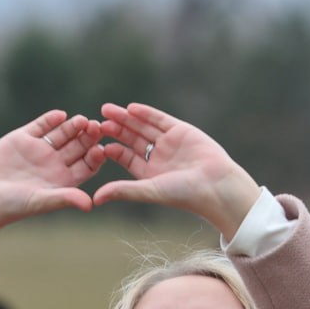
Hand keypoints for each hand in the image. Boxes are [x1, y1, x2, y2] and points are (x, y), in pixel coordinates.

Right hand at [0, 110, 104, 263]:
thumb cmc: (12, 206)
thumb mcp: (41, 201)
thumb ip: (65, 198)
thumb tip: (90, 205)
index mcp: (64, 180)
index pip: (87, 165)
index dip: (95, 157)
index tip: (102, 149)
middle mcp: (55, 163)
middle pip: (78, 146)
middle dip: (87, 137)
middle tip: (97, 127)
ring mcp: (40, 149)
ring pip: (62, 133)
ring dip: (72, 126)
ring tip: (81, 120)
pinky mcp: (23, 138)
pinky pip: (41, 125)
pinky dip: (50, 119)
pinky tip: (60, 115)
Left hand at [95, 102, 260, 239]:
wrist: (215, 184)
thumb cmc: (183, 193)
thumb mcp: (148, 190)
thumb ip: (122, 190)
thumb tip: (95, 199)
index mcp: (149, 173)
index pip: (125, 157)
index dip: (110, 149)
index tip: (95, 142)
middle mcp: (157, 157)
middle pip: (131, 139)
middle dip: (115, 130)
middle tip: (96, 123)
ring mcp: (169, 142)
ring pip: (143, 127)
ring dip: (126, 119)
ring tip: (107, 110)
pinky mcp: (181, 130)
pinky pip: (160, 119)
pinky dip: (146, 113)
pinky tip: (131, 108)